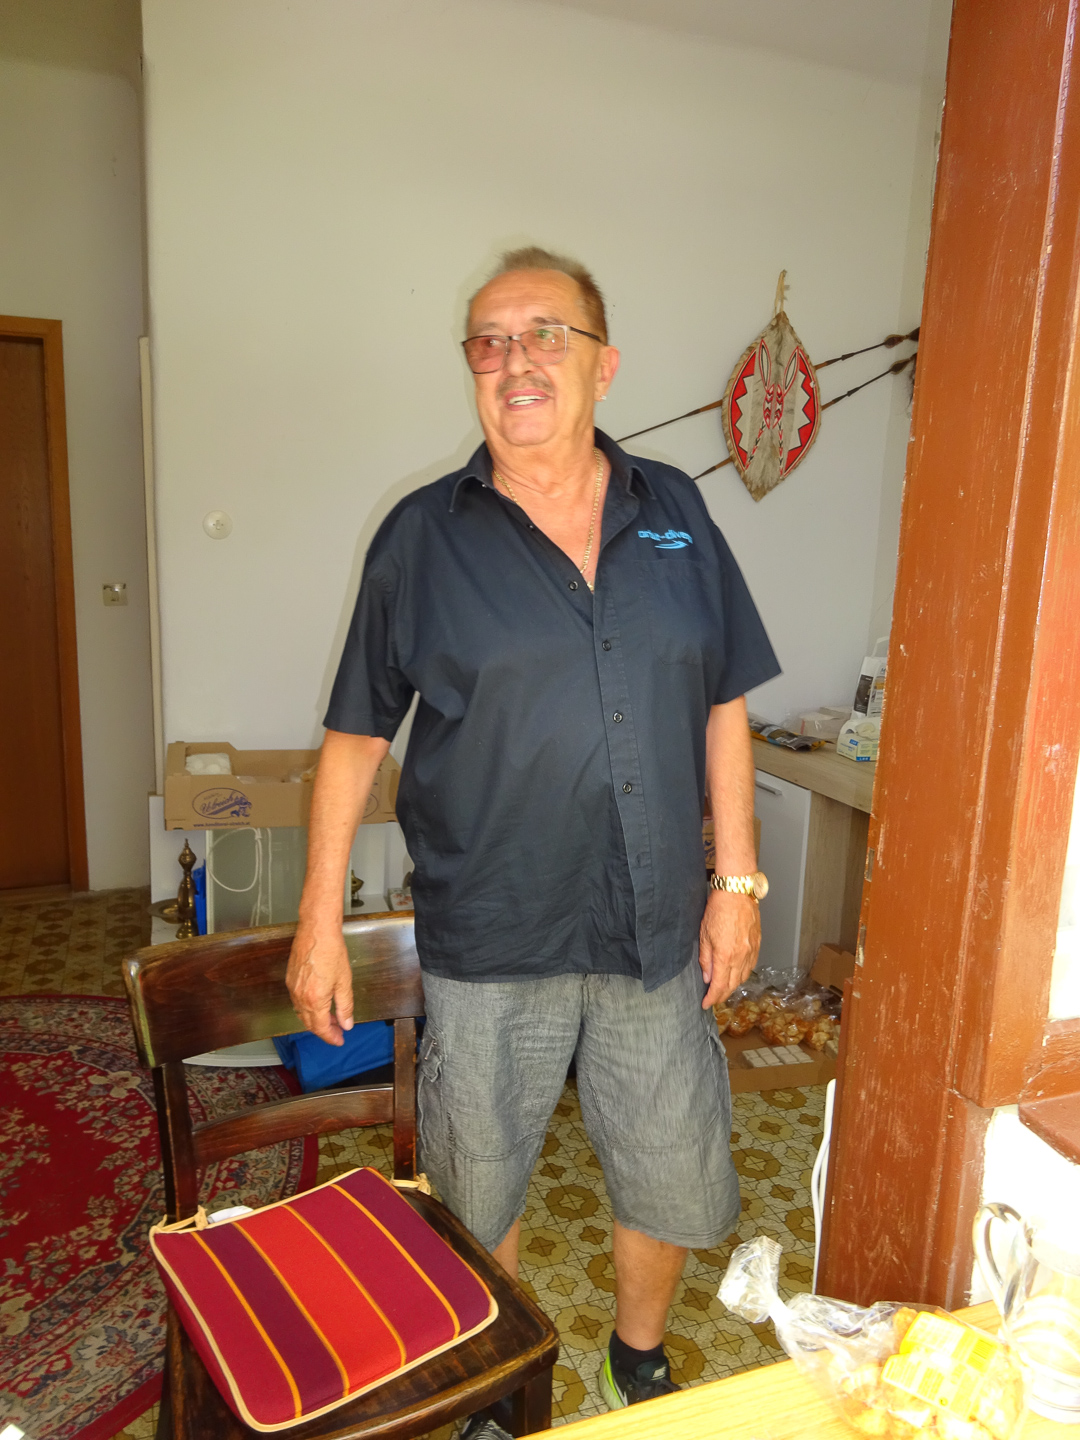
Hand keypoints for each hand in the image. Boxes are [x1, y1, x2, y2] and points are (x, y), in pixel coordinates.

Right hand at [286, 921, 353, 1044]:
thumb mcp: (344, 981)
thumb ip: (345, 1006)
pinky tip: (317, 1004)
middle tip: (337, 1031)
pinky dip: (307, 1008)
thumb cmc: (331, 951)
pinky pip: (296, 1001)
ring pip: (301, 1013)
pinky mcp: (290, 979)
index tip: (339, 1040)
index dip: (331, 1037)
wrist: (316, 930)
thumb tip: (347, 1024)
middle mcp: (300, 997)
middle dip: (323, 1030)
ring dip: (315, 1020)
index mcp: (314, 1000)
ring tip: (330, 1019)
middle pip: (309, 1023)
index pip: (321, 1028)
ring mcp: (292, 988)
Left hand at [698, 890, 760, 1008]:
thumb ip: (706, 959)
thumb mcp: (704, 934)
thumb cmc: (718, 909)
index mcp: (726, 956)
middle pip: (733, 985)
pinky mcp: (757, 944)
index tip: (706, 1004)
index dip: (712, 998)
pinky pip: (751, 966)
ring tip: (724, 989)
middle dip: (722, 995)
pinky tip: (737, 974)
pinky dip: (743, 974)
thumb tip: (707, 977)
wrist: (737, 892)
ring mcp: (752, 951)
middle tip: (713, 999)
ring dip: (733, 986)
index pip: (719, 986)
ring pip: (743, 977)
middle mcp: (741, 957)